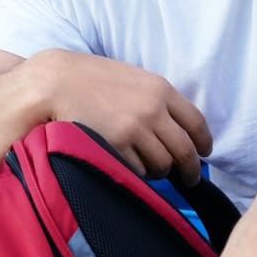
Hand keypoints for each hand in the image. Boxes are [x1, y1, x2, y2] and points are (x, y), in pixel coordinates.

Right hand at [27, 50, 211, 182]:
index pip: (196, 123)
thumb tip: (175, 126)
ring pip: (162, 165)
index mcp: (160, 89)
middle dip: (190, 169)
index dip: (203, 143)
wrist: (52, 82)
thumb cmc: (88, 78)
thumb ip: (154, 98)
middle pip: (184, 150)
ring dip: (158, 171)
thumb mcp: (130, 78)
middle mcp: (152, 110)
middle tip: (189, 179)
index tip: (203, 153)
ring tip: (149, 170)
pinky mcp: (115, 147)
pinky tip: (127, 167)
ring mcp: (134, 130)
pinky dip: (136, 174)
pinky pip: (137, 171)